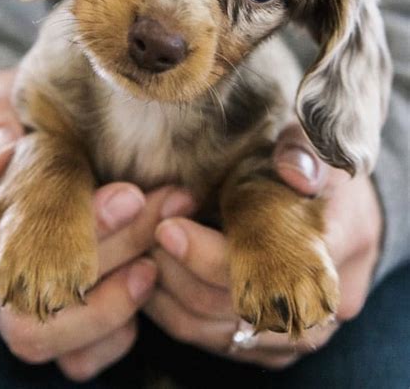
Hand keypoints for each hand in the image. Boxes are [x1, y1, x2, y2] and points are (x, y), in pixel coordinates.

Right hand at [0, 70, 194, 380]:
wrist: (16, 143)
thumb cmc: (12, 118)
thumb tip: (3, 152)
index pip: (5, 221)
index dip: (71, 218)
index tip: (131, 196)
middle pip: (26, 283)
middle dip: (106, 253)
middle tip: (165, 213)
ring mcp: (4, 290)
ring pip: (41, 331)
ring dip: (108, 303)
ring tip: (154, 264)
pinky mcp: (39, 318)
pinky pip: (69, 357)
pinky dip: (110, 338)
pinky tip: (142, 294)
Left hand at [144, 123, 382, 368]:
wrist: (342, 212)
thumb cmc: (317, 171)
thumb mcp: (315, 145)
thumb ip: (303, 151)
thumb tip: (294, 171)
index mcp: (338, 246)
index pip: (265, 267)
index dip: (208, 254)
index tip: (167, 227)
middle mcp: (322, 302)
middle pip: (235, 306)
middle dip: (180, 271)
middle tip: (148, 237)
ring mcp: (298, 331)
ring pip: (219, 332)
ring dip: (173, 294)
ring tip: (147, 253)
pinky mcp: (275, 346)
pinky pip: (217, 342)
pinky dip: (179, 314)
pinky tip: (158, 280)